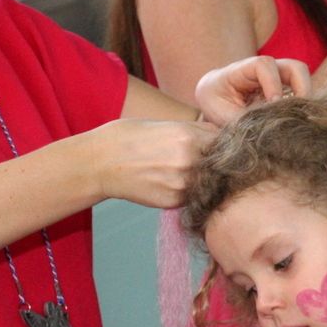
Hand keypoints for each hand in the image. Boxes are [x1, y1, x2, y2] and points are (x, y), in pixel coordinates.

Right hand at [88, 119, 216, 207]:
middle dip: (216, 162)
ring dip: (204, 178)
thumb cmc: (129, 137)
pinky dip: (188, 190)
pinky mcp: (173, 201)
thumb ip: (195, 131)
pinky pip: (192, 196)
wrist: (101, 162)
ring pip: (209, 182)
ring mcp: (182, 184)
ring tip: (183, 171)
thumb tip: (220, 135)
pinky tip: (171, 181)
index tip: (221, 145)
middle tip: (202, 159)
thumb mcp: (165, 124)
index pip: (226, 141)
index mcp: (188, 136)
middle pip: (222, 163)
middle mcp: (189, 161)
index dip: (225, 143)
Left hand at [194, 56, 311, 124]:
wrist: (213, 98)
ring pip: (302, 79)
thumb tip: (269, 130)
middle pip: (294, 67)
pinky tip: (295, 121)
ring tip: (299, 118)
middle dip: (301, 88)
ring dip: (305, 98)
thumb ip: (245, 120)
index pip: (264, 65)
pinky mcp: (283, 89)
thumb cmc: (215, 103)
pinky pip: (300, 92)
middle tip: (297, 112)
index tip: (272, 104)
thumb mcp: (222, 114)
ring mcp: (276, 78)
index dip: (272, 83)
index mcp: (242, 69)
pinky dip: (302, 105)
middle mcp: (264, 70)